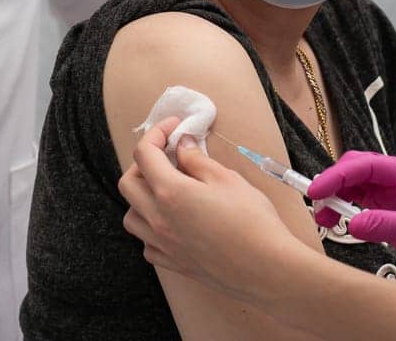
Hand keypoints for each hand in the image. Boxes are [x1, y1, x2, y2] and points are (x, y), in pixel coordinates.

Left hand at [119, 117, 318, 302]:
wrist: (266, 268)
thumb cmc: (252, 221)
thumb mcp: (227, 179)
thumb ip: (197, 160)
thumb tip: (181, 144)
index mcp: (170, 193)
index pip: (144, 154)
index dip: (156, 133)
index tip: (173, 127)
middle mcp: (158, 220)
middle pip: (128, 184)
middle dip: (144, 163)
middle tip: (168, 156)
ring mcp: (163, 245)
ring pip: (131, 216)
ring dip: (141, 197)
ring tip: (167, 190)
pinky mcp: (173, 263)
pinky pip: (146, 243)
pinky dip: (151, 228)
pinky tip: (172, 222)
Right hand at [309, 151, 395, 294]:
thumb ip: (391, 224)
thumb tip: (353, 222)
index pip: (370, 166)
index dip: (340, 175)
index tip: (318, 189)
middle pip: (358, 172)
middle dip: (334, 183)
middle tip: (316, 202)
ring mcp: (395, 201)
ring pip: (355, 189)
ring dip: (336, 199)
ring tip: (322, 217)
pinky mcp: (391, 219)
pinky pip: (360, 209)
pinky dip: (344, 214)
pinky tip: (336, 224)